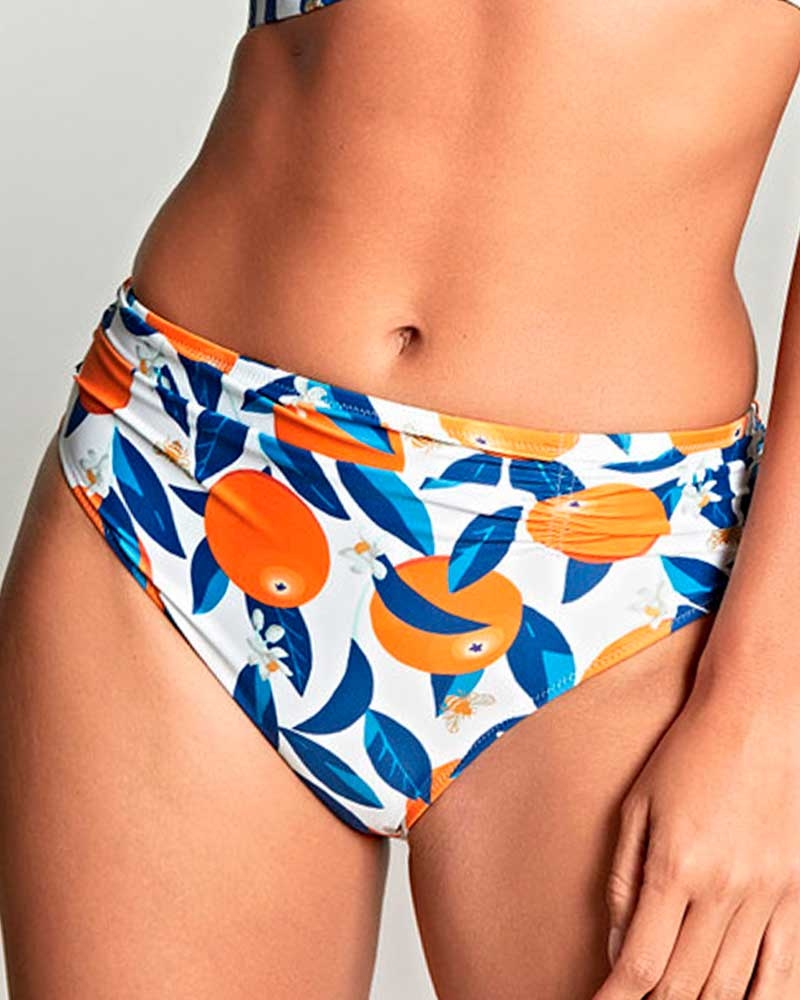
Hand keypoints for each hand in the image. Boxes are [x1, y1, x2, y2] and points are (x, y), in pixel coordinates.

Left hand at [592, 658, 799, 998]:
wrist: (757, 713)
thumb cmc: (690, 751)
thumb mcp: (637, 805)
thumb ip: (624, 878)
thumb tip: (617, 943)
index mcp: (675, 865)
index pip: (641, 962)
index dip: (615, 999)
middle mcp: (723, 888)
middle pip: (684, 984)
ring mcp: (767, 895)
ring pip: (730, 987)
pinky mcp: (796, 895)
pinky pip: (783, 971)